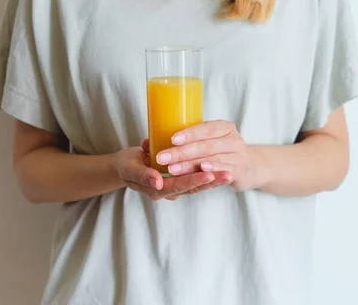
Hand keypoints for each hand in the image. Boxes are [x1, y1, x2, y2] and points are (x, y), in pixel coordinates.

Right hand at [113, 146, 231, 200]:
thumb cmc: (127, 165)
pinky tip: (224, 169)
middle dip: (211, 181)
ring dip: (214, 180)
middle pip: (192, 188)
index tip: (209, 174)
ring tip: (231, 174)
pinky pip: (197, 180)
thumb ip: (143, 175)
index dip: (194, 180)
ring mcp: (176, 187)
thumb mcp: (130, 169)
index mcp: (157, 190)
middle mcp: (169, 192)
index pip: (178, 186)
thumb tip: (158, 182)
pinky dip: (210, 175)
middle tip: (228, 174)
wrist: (126, 167)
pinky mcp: (181, 180)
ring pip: (198, 186)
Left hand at [155, 120, 261, 191]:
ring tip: (173, 169)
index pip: (206, 128)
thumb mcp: (211, 140)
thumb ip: (191, 139)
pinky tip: (201, 172)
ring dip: (191, 165)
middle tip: (163, 157)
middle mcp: (234, 139)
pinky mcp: (240, 171)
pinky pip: (224, 170)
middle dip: (183, 152)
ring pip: (212, 159)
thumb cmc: (221, 152)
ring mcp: (239, 155)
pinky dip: (212, 171)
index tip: (172, 139)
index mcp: (224, 127)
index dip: (189, 133)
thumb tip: (150, 141)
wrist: (248, 167)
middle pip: (206, 145)